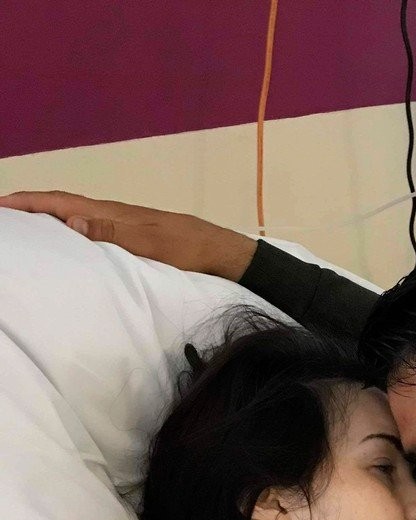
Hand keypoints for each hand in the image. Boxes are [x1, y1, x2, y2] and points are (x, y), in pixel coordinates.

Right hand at [0, 191, 256, 280]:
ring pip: (76, 212)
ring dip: (49, 214)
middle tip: (5, 211)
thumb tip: (72, 221)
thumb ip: (115, 233)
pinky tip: (70, 235)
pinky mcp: (134, 232)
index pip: (62, 202)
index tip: (3, 204)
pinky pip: (91, 224)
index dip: (30, 202)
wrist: (222, 250)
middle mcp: (115, 213)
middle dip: (31, 204)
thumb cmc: (191, 249)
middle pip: (64, 203)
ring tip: (27, 222)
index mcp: (113, 213)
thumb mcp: (154, 243)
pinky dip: (70, 225)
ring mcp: (124, 221)